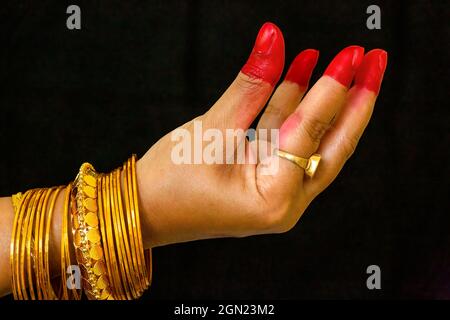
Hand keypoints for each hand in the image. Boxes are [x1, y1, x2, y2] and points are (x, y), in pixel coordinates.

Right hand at [136, 23, 386, 246]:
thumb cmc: (168, 183)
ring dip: (319, 100)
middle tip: (373, 62)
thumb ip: (249, 86)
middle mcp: (284, 202)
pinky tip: (298, 76)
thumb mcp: (211, 131)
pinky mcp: (263, 179)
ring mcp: (276, 192)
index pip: (310, 135)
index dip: (331, 91)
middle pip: (331, 146)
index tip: (352, 55)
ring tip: (337, 60)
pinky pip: (286, 142)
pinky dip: (290, 111)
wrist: (141, 210)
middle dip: (354, 101)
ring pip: (310, 142)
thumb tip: (272, 39)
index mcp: (274, 200)